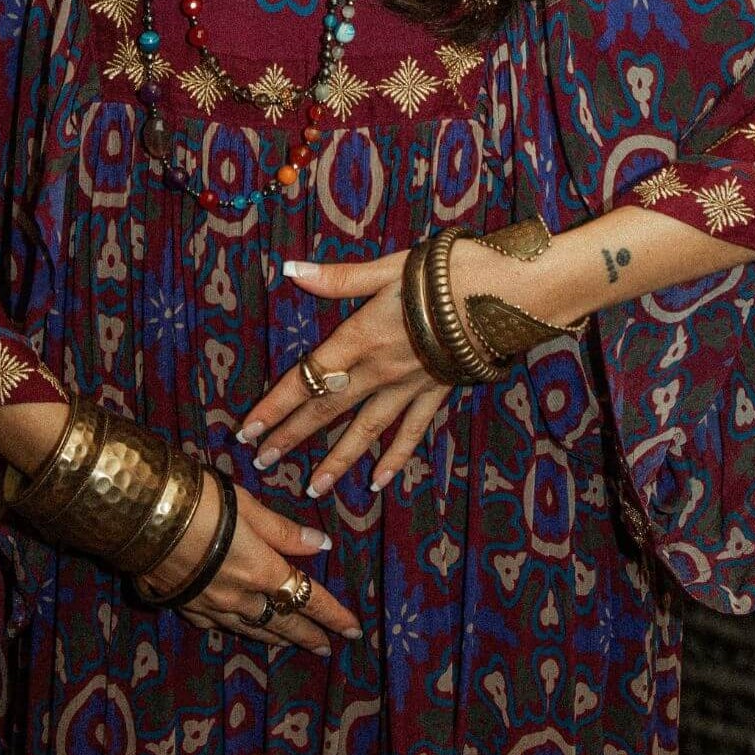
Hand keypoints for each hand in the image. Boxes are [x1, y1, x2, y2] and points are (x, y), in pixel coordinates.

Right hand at [139, 472, 362, 656]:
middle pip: (281, 622)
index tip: (354, 629)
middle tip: (326, 648)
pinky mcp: (181, 604)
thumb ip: (284, 532)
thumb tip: (322, 546)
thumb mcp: (248, 507)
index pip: (308, 598)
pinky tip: (236, 626)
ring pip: (250, 629)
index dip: (333, 614)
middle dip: (307, 635)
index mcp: (261, 571)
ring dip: (274, 637)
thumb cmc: (198, 500)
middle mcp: (238, 598)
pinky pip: (216, 624)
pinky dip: (234, 627)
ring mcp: (207, 606)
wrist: (137, 515)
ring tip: (289, 643)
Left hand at [235, 247, 452, 498]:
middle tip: (263, 462)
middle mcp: (380, 370)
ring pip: (365, 431)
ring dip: (337, 460)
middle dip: (292, 437)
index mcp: (361, 338)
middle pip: (327, 411)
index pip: (307, 379)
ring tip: (313, 486)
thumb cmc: (447, 272)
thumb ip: (340, 278)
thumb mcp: (389, 267)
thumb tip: (292, 271)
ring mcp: (410, 386)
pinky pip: (411, 433)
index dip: (275, 406)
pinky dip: (394, 458)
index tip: (247, 431)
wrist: (508, 294)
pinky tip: (380, 480)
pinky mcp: (437, 392)